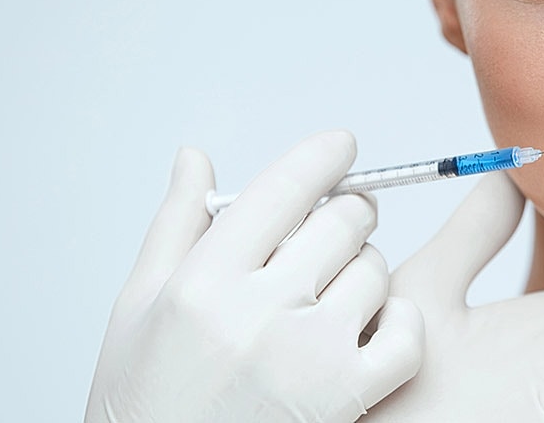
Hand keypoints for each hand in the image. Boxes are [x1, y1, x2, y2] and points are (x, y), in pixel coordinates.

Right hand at [84, 131, 422, 422]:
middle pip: (341, 220)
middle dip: (344, 211)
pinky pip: (406, 333)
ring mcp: (308, 357)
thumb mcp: (137, 307)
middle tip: (335, 224)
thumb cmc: (147, 401)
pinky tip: (370, 325)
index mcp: (202, 283)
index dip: (323, 155)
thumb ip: (175, 225)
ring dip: (363, 268)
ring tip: (330, 292)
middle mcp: (259, 313)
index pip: (283, 187)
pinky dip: (400, 321)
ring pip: (374, 269)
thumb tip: (195, 159)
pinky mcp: (346, 398)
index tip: (340, 146)